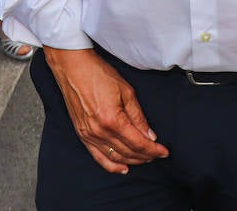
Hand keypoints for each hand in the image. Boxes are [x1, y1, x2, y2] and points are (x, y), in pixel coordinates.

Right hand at [44, 47, 167, 172]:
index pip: (138, 143)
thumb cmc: (97, 74)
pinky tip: (123, 168)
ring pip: (115, 157)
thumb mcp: (126, 91)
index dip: (153, 150)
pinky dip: (112, 165)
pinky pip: (98, 157)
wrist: (72, 68)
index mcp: (112, 120)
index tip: (163, 152)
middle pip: (128, 152)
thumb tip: (149, 135)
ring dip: (132, 160)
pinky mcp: (82, 135)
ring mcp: (89, 135)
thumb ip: (138, 116)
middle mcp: (99, 131)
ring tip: (145, 158)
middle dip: (146, 156)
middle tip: (157, 154)